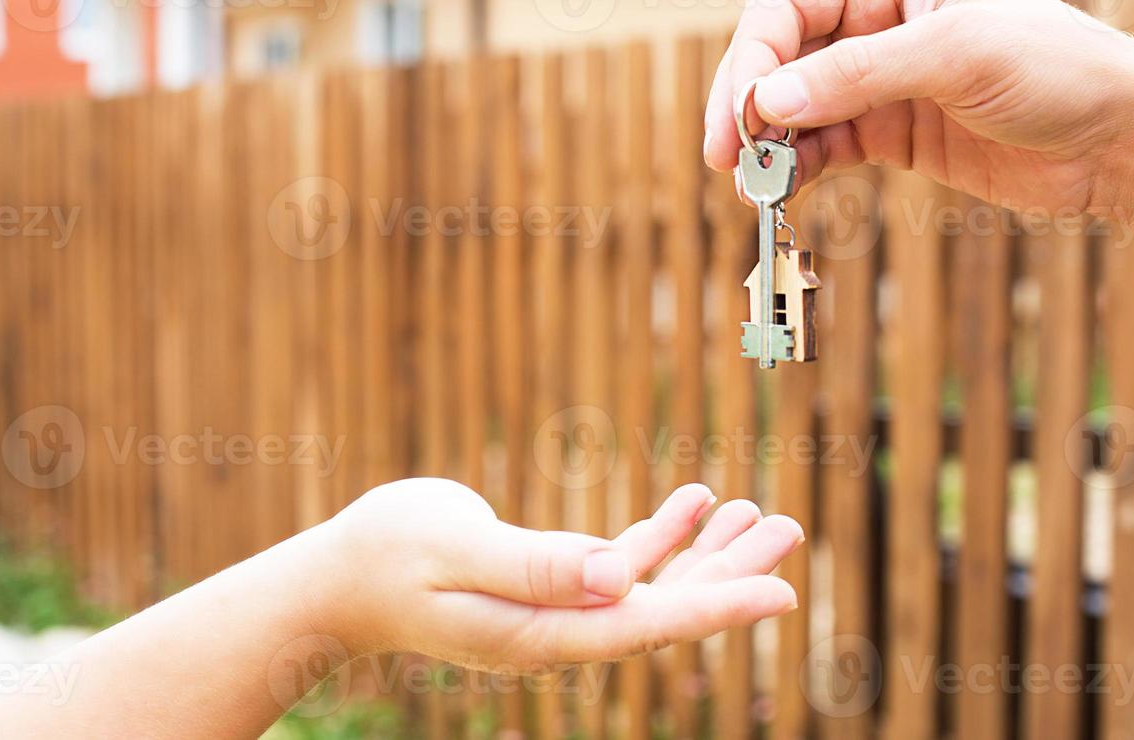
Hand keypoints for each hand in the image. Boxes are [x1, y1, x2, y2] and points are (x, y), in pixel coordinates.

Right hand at [318, 478, 801, 670]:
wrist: (342, 577)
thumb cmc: (388, 557)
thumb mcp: (456, 552)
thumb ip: (535, 565)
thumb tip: (617, 578)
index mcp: (542, 632)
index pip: (646, 626)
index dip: (718, 609)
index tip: (781, 594)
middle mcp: (561, 628)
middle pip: (666, 607)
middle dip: (732, 572)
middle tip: (791, 529)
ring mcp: (560, 608)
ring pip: (655, 584)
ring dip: (709, 551)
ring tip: (764, 512)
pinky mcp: (552, 582)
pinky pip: (624, 561)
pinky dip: (665, 534)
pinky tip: (698, 501)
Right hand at [702, 0, 1133, 215]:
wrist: (1120, 140)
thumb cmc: (1058, 69)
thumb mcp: (955, 55)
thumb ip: (856, 76)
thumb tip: (765, 103)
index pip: (786, 7)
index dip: (752, 59)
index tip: (741, 117)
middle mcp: (875, 21)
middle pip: (779, 59)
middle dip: (748, 106)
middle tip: (727, 159)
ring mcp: (881, 81)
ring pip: (795, 109)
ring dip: (768, 146)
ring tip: (751, 188)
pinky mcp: (892, 133)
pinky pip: (824, 147)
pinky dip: (799, 169)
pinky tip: (784, 192)